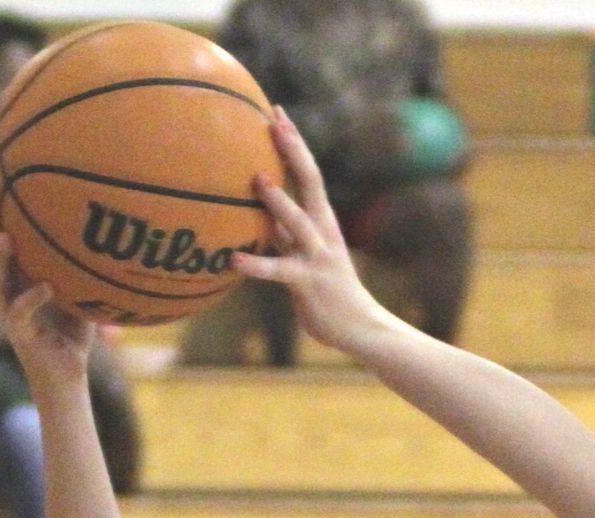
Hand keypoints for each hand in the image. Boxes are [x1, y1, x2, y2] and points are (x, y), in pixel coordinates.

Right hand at [0, 176, 92, 389]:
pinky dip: (32, 299)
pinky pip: (20, 313)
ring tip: (6, 238)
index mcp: (17, 279)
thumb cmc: (73, 338)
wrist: (67, 380)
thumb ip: (80, 271)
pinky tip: (44, 286)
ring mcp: (9, 312)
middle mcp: (7, 291)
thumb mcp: (79, 297)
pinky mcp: (20, 335)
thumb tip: (102, 239)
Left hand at [234, 109, 384, 352]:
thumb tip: (255, 211)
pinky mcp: (308, 284)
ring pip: (299, 224)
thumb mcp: (307, 253)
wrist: (361, 327)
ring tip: (259, 182)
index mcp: (323, 221)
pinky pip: (279, 272)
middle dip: (294, 152)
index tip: (277, 112)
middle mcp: (323, 232)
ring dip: (280, 203)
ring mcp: (317, 257)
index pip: (309, 173)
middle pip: (311, 183)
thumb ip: (285, 231)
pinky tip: (233, 261)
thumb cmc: (328, 290)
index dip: (294, 143)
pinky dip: (256, 266)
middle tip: (274, 122)